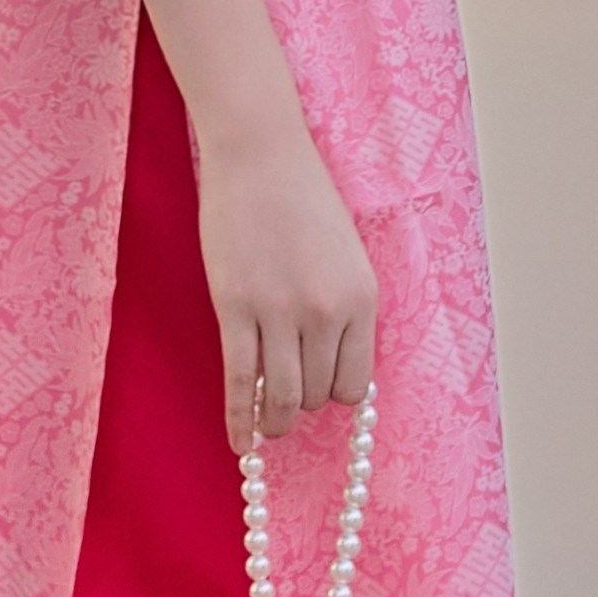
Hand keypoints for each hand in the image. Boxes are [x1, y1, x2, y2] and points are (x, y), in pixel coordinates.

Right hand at [194, 114, 378, 455]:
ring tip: (266, 427)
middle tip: (285, 399)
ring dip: (275, 421)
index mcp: (362, 297)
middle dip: (302, 403)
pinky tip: (239, 443)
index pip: (355, 385)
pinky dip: (239, 419)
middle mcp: (327, 310)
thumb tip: (330, 370)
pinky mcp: (235, 307)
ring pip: (282, 397)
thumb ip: (344, 310)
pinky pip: (240, 381)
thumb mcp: (345, 255)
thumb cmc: (302, 199)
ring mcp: (279, 311)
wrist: (259, 154)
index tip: (319, 391)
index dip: (333, 393)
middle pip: (316, 394)